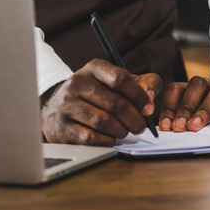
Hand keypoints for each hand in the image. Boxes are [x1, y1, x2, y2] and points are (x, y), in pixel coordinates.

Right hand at [40, 59, 162, 145]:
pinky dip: (107, 141)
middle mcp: (77, 83)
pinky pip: (91, 138)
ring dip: (121, 131)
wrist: (59, 108)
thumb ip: (143, 83)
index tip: (149, 109)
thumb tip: (150, 98)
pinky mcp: (61, 126)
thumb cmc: (98, 95)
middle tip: (140, 127)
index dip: (139, 96)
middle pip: (115, 103)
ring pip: (104, 122)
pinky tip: (111, 138)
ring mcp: (66, 105)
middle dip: (134, 119)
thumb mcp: (118, 82)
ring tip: (125, 131)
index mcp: (94, 68)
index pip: (120, 79)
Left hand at [158, 76, 209, 131]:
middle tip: (178, 128)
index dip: (169, 106)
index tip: (166, 127)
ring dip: (204, 110)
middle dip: (185, 107)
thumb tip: (167, 133)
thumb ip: (187, 120)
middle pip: (197, 86)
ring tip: (195, 127)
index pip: (177, 89)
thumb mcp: (203, 113)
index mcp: (198, 89)